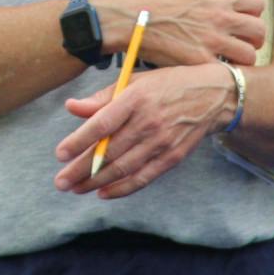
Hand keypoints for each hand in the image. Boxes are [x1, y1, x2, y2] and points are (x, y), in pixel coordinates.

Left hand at [52, 64, 235, 199]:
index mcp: (136, 97)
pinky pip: (143, 177)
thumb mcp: (134, 81)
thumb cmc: (167, 85)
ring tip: (75, 188)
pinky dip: (122, 188)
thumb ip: (102, 97)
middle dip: (81, 169)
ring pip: (123, 168)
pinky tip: (103, 193)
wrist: (213, 96)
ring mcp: (162, 142)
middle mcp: (148, 121)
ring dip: (96, 182)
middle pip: (109, 151)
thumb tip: (72, 108)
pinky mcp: (173, 157)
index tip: (60, 154)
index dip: (79, 140)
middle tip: (61, 182)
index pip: (102, 123)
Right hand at [88, 0, 265, 66]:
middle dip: (253, 40)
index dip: (253, 15)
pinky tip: (209, 72)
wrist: (125, 17)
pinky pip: (226, 71)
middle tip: (240, 46)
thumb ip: (209, 0)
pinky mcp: (199, 60)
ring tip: (227, 63)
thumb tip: (219, 6)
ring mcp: (212, 40)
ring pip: (250, 55)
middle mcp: (220, 16)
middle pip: (259, 31)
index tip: (242, 23)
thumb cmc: (148, 1)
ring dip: (241, 61)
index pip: (257, 3)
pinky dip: (221, 74)